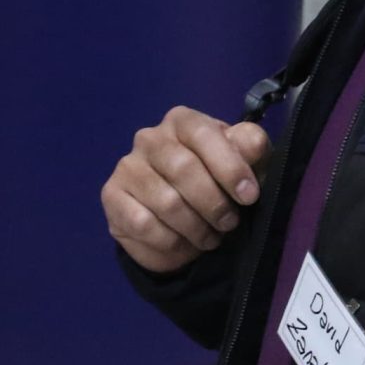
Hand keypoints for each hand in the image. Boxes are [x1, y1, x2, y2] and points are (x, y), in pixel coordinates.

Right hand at [102, 106, 272, 274]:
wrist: (184, 222)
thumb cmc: (219, 183)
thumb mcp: (247, 164)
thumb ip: (251, 149)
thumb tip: (252, 142)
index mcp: (183, 121)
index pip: (204, 134)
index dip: (229, 167)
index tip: (249, 197)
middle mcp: (149, 137)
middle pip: (183, 169)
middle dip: (214, 203)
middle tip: (229, 223)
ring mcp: (127, 166)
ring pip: (166, 202)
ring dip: (196, 227)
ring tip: (210, 237)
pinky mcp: (112, 196)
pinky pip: (143, 224)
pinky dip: (171, 241)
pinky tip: (182, 243)